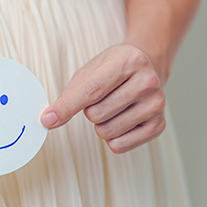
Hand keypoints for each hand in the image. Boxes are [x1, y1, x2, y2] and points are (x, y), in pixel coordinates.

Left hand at [40, 43, 165, 153]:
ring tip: (114, 107)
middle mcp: (148, 81)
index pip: (91, 91)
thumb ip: (69, 96)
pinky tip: (123, 119)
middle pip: (96, 115)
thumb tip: (49, 120)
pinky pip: (119, 146)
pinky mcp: (159, 126)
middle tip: (103, 97)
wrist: (146, 67)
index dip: (66, 107)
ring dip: (101, 124)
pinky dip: (112, 138)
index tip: (47, 119)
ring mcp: (156, 104)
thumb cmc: (112, 70)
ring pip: (106, 132)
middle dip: (90, 111)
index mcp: (128, 61)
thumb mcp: (89, 72)